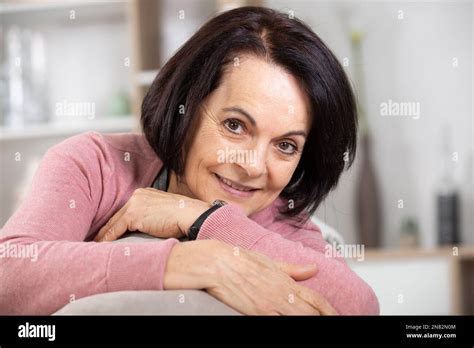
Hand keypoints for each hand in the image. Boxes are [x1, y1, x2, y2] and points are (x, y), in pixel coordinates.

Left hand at [94, 188, 210, 241]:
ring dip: (103, 235)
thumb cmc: (183, 216)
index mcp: (144, 193)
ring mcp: (134, 204)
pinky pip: (115, 230)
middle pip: (116, 216)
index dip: (115, 222)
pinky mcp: (133, 215)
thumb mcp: (164, 212)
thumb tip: (143, 228)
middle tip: (95, 239)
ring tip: (95, 245)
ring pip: (113, 223)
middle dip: (106, 228)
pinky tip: (101, 247)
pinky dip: (107, 239)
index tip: (107, 232)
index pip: (125, 210)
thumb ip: (151, 216)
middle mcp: (136, 196)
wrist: (190, 214)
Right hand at [164, 240, 337, 314]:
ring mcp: (269, 305)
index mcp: (285, 280)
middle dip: (322, 317)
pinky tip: (288, 324)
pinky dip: (285, 324)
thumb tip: (311, 268)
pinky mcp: (256, 313)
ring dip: (307, 321)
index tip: (336, 314)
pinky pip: (276, 322)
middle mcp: (281, 294)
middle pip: (310, 312)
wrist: (218, 263)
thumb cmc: (240, 259)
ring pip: (297, 319)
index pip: (315, 298)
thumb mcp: (269, 261)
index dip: (328, 309)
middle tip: (332, 321)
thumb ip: (292, 268)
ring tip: (315, 326)